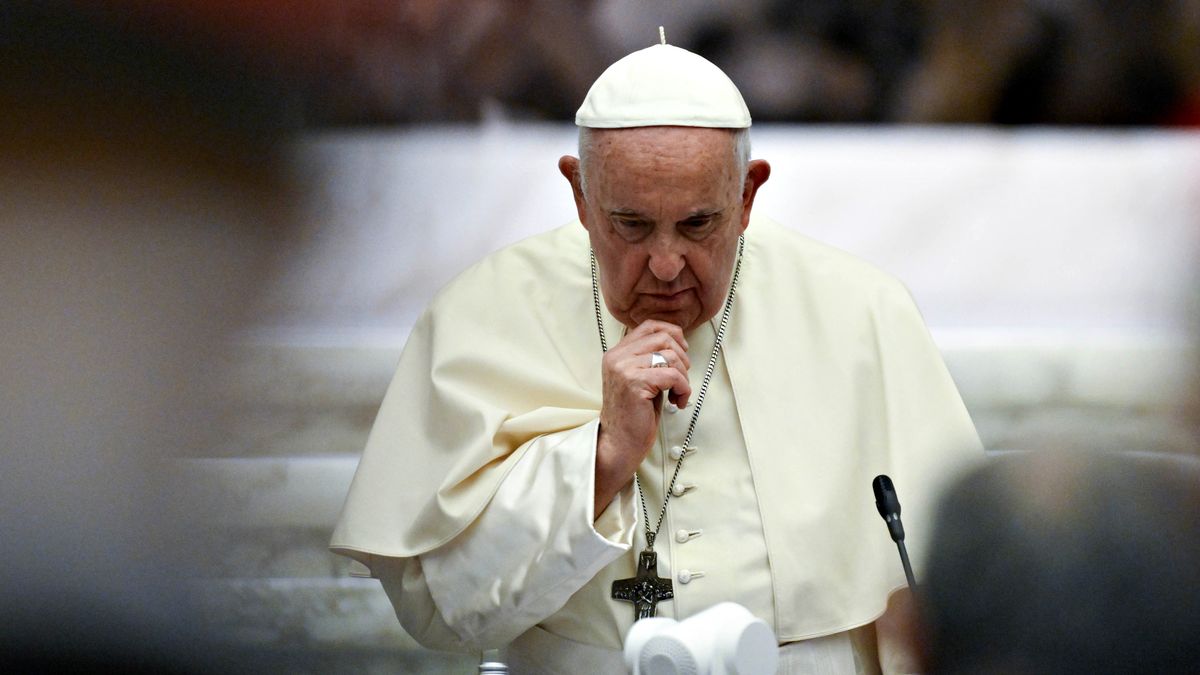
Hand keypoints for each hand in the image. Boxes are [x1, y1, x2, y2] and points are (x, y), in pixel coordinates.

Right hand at [593, 320, 691, 516]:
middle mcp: (617, 357)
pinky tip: (677, 403)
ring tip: (678, 394)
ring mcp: (624, 368)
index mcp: (617, 353)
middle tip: (680, 380)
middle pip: (663, 338)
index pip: (649, 325)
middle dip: (682, 358)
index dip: (672, 333)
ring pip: (670, 356)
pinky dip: (683, 389)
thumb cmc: (634, 415)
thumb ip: (650, 358)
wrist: (619, 443)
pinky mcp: (635, 383)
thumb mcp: (641, 379)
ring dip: (683, 377)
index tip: (682, 353)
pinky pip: (673, 376)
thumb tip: (679, 341)